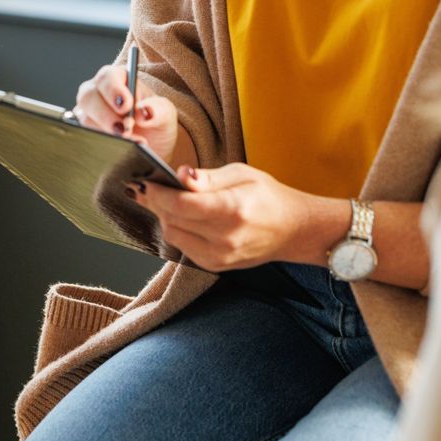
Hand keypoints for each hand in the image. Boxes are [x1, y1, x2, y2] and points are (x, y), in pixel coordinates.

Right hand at [74, 61, 180, 161]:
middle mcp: (99, 92)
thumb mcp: (165, 114)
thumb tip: (144, 111)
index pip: (108, 77)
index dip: (114, 90)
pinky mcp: (86, 132)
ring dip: (107, 132)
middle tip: (126, 129)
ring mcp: (89, 113)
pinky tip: (120, 148)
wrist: (154, 146)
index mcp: (118, 78)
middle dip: (106, 115)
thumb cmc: (156, 122)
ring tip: (131, 142)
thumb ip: (158, 109)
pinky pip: (86, 137)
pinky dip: (103, 143)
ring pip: (86, 120)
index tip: (126, 106)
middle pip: (88, 97)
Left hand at [126, 162, 325, 271]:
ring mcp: (220, 256)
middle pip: (172, 220)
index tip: (146, 180)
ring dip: (165, 216)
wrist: (294, 230)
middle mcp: (225, 238)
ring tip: (169, 200)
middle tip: (153, 186)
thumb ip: (207, 177)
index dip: (157, 192)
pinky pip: (183, 247)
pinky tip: (184, 217)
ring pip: (173, 235)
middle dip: (157, 202)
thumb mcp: (241, 174)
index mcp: (233, 209)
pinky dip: (178, 230)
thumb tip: (180, 175)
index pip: (181, 205)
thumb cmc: (268, 196)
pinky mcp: (216, 266)